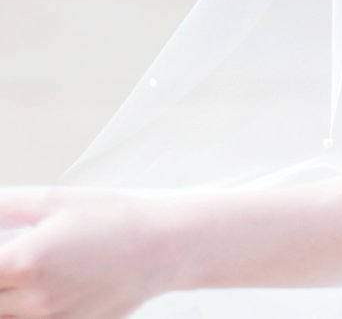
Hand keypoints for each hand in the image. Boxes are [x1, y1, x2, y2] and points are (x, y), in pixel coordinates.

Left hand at [0, 185, 168, 318]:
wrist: (159, 247)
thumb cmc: (114, 219)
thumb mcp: (56, 200)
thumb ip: (8, 206)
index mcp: (26, 262)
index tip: (2, 249)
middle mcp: (35, 300)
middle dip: (0, 278)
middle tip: (14, 259)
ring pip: (8, 316)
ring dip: (9, 296)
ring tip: (29, 271)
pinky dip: (29, 309)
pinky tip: (46, 287)